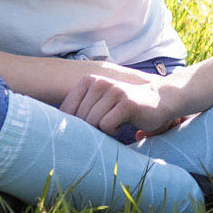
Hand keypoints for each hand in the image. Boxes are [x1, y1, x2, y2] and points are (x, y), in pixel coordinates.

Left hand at [59, 64, 193, 139]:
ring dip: (103, 130)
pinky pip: (107, 125)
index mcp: (89, 81)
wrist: (159, 100)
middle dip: (90, 129)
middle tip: (105, 128)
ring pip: (92, 122)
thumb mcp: (99, 103)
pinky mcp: (126, 103)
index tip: (86, 129)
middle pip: (79, 118)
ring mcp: (113, 91)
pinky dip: (113, 131)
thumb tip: (53, 129)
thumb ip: (81, 109)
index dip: (73, 125)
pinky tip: (122, 125)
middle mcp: (100, 83)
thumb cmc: (124, 107)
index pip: (66, 110)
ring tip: (114, 125)